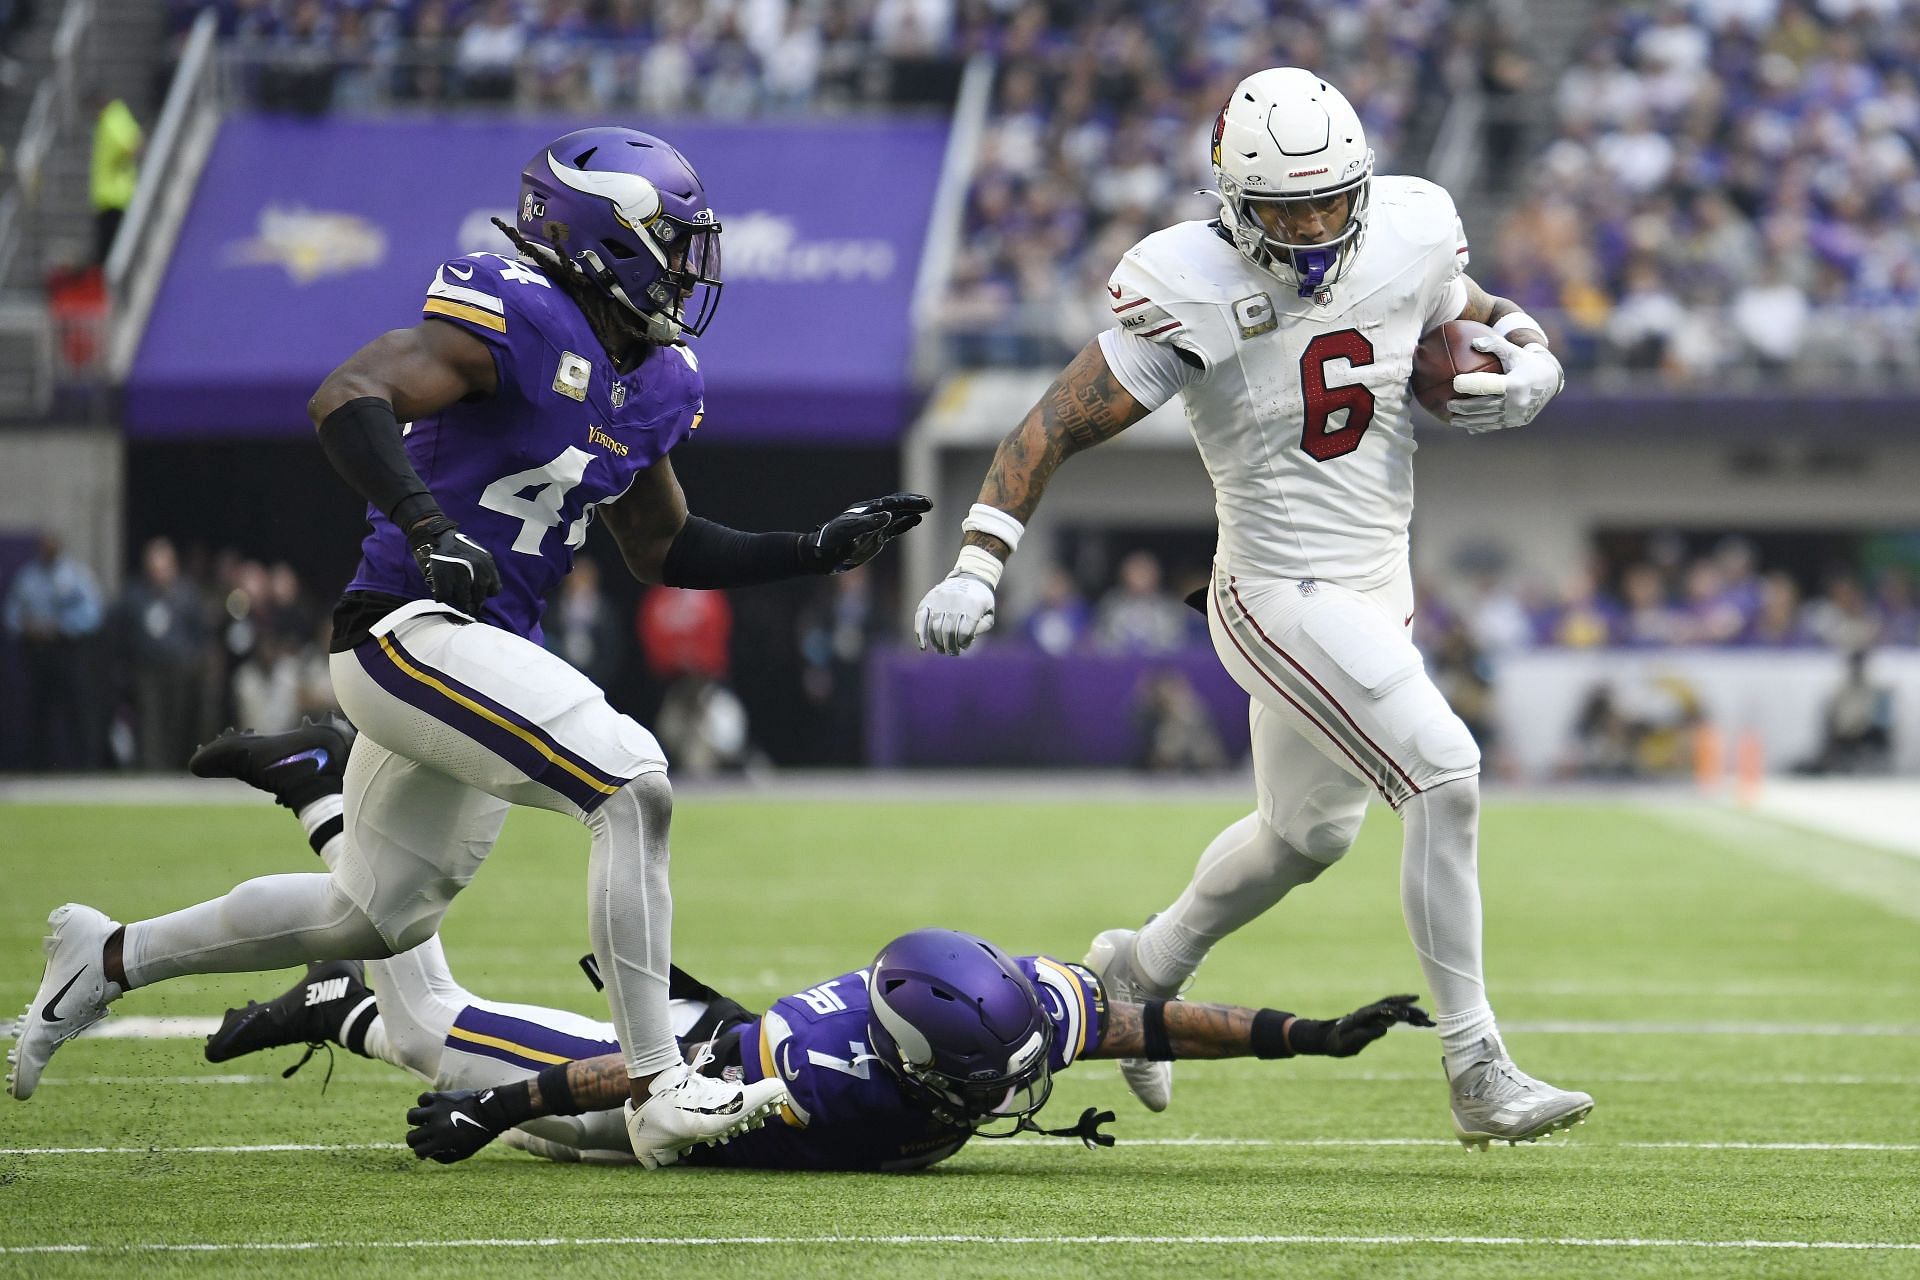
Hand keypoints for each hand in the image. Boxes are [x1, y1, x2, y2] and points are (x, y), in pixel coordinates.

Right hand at [405, 1088, 506, 1163]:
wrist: (492, 1112)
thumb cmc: (478, 1135)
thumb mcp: (462, 1153)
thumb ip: (443, 1157)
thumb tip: (427, 1154)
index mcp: (441, 1142)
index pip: (418, 1151)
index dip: (420, 1151)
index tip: (425, 1149)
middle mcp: (436, 1127)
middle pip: (411, 1137)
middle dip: (414, 1139)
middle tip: (421, 1136)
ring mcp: (437, 1111)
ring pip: (411, 1116)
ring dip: (415, 1120)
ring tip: (422, 1120)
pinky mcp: (440, 1097)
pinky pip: (422, 1098)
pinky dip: (423, 1102)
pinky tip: (431, 1106)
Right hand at [408, 516, 500, 614]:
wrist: (439, 536)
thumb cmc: (461, 549)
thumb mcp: (481, 556)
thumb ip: (488, 574)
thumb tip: (488, 595)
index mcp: (486, 563)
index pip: (494, 590)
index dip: (486, 594)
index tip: (478, 593)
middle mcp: (474, 567)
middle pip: (478, 598)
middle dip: (473, 604)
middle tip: (467, 604)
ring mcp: (458, 572)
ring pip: (462, 601)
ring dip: (458, 602)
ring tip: (454, 594)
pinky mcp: (441, 575)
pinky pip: (444, 597)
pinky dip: (442, 597)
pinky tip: (442, 591)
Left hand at [797, 493, 931, 573]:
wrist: (822, 555)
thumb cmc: (832, 542)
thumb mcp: (849, 532)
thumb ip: (869, 523)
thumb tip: (890, 515)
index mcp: (866, 511)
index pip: (891, 504)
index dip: (907, 503)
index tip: (923, 504)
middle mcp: (872, 516)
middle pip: (896, 506)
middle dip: (913, 504)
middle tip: (929, 504)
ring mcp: (874, 527)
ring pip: (897, 516)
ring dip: (911, 511)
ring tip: (927, 508)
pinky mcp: (875, 538)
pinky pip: (894, 529)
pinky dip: (905, 524)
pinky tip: (916, 520)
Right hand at [914, 573, 995, 654]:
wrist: (971, 576)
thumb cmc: (981, 600)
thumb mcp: (989, 612)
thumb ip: (981, 628)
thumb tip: (965, 641)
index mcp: (973, 605)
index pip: (964, 632)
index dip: (963, 643)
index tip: (964, 645)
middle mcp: (955, 601)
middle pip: (948, 632)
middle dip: (950, 646)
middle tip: (951, 652)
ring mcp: (940, 599)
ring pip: (934, 628)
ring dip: (937, 643)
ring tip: (941, 650)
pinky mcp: (929, 599)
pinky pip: (920, 618)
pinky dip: (920, 634)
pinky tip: (923, 646)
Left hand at [1319, 994, 1434, 1056]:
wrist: (1330, 1039)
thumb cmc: (1338, 1042)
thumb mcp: (1349, 1042)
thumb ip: (1365, 1035)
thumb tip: (1385, 1028)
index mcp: (1362, 1016)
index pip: (1380, 1010)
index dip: (1393, 1011)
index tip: (1405, 1015)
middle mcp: (1370, 1011)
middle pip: (1392, 1005)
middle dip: (1409, 1009)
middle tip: (1425, 1015)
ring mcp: (1376, 1014)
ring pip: (1397, 1009)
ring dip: (1413, 1013)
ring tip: (1429, 1020)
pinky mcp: (1379, 1019)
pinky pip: (1397, 1016)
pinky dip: (1409, 1018)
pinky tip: (1421, 1023)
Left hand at [1447, 334, 1563, 432]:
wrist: (1551, 381)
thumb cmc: (1526, 362)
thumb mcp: (1513, 350)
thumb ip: (1494, 344)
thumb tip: (1473, 342)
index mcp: (1515, 384)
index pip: (1487, 385)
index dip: (1469, 384)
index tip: (1454, 382)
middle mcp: (1517, 402)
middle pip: (1483, 406)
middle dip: (1463, 407)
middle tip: (1448, 404)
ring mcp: (1517, 415)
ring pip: (1487, 420)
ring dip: (1468, 421)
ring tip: (1452, 419)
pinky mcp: (1517, 422)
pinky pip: (1495, 426)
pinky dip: (1480, 426)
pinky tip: (1467, 426)